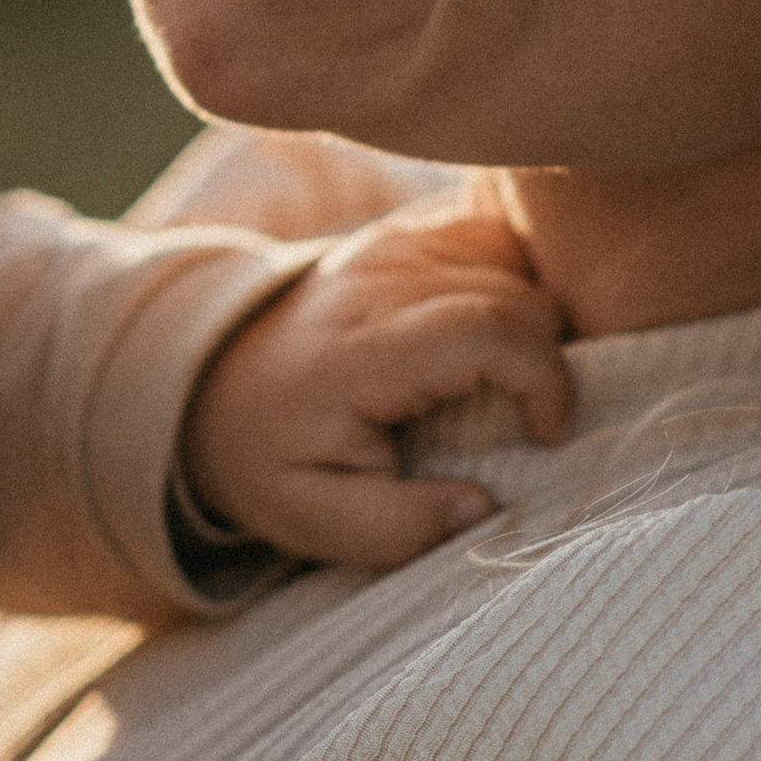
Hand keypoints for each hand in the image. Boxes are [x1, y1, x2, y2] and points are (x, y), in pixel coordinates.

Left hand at [181, 195, 571, 568]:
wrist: (213, 385)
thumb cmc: (272, 458)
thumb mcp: (313, 519)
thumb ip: (398, 528)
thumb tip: (483, 510)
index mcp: (362, 351)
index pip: (486, 330)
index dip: (542, 380)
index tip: (545, 436)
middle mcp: (379, 280)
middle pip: (516, 295)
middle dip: (547, 361)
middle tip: (525, 419)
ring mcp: (392, 245)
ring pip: (515, 261)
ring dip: (534, 323)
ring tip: (506, 381)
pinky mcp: (403, 233)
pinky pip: (493, 236)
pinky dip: (514, 279)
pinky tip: (491, 334)